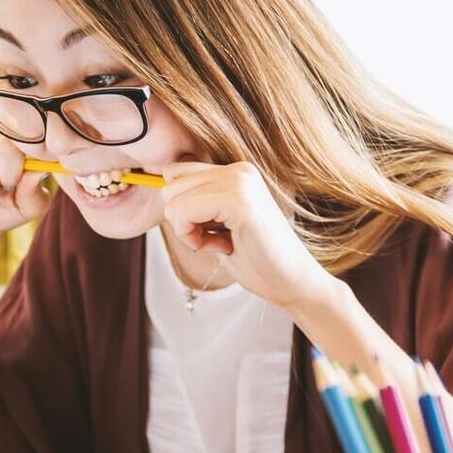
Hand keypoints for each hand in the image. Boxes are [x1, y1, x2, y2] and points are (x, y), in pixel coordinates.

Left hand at [156, 160, 330, 308]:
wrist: (292, 283)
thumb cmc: (256, 260)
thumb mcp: (218, 225)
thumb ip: (197, 204)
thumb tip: (161, 189)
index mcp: (235, 172)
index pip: (175, 173)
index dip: (181, 209)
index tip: (208, 231)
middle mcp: (238, 169)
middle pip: (170, 184)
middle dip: (182, 219)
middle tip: (214, 239)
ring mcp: (240, 181)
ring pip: (173, 199)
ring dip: (187, 230)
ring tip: (220, 243)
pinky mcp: (238, 199)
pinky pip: (183, 211)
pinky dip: (192, 237)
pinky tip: (221, 247)